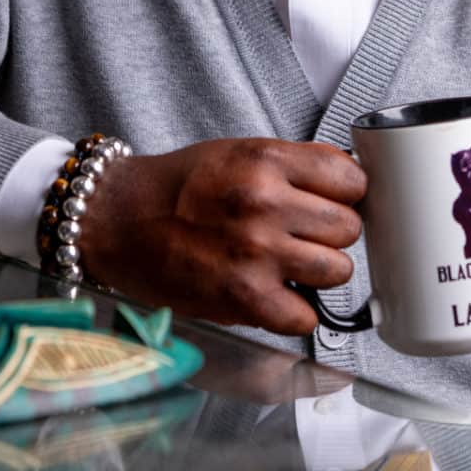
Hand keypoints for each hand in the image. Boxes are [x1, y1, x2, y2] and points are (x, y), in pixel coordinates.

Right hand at [79, 138, 365, 335]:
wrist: (118, 220)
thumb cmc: (176, 188)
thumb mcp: (238, 153)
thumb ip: (293, 167)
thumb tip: (349, 184)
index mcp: (265, 161)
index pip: (353, 179)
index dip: (346, 194)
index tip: (332, 202)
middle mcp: (264, 203)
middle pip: (349, 227)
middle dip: (330, 234)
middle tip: (300, 234)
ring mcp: (256, 252)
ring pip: (338, 270)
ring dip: (318, 272)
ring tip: (287, 264)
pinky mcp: (243, 297)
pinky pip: (305, 317)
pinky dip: (293, 312)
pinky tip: (274, 295)